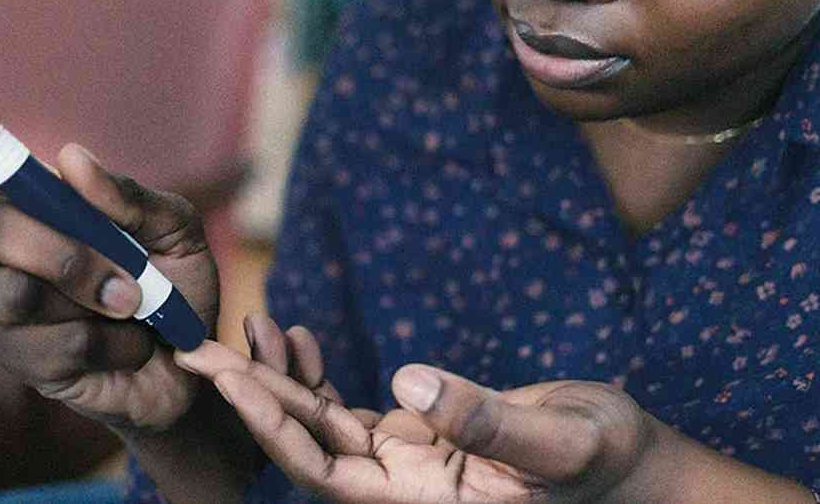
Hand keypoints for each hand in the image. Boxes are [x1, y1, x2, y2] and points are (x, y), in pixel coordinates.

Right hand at [0, 101, 219, 433]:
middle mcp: (8, 250)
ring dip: (90, 301)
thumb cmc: (179, 287)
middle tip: (129, 280)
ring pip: (9, 293)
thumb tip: (72, 159)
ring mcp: (4, 306)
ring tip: (137, 308)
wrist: (195, 363)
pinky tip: (129, 348)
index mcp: (44, 206)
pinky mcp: (18, 359)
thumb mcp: (177, 232)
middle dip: (62, 251)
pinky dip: (107, 345)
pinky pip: (46, 347)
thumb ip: (134, 197)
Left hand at [177, 320, 654, 503]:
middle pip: (306, 445)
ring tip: (237, 332)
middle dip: (251, 398)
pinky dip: (318, 373)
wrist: (624, 460)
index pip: (326, 474)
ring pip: (321, 423)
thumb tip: (410, 382)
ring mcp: (405, 461)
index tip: (228, 380)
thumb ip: (490, 423)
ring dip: (277, 380)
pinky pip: (349, 407)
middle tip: (195, 350)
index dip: (274, 428)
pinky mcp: (415, 433)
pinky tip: (294, 338)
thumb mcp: (563, 441)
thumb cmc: (607, 458)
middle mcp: (402, 489)